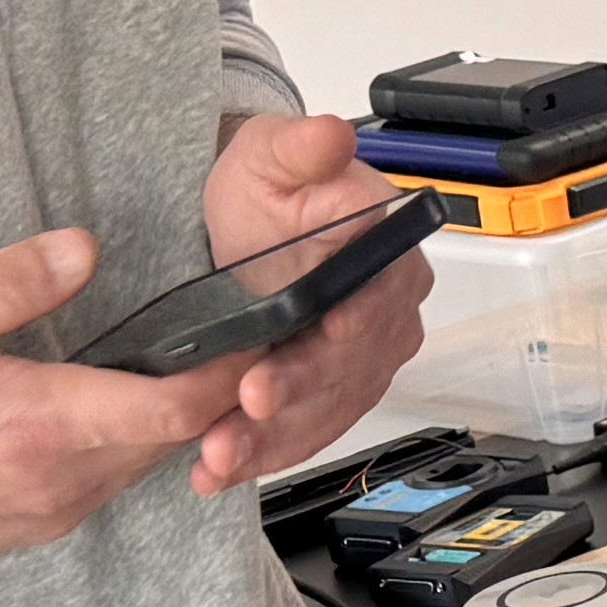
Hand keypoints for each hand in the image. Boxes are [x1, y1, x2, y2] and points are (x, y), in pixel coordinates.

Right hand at [0, 229, 254, 601]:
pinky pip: (108, 483)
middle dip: (217, 389)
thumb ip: (1, 287)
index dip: (232, 369)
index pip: (177, 406)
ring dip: (174, 417)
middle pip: (179, 437)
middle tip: (235, 329)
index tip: (256, 325)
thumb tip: (81, 248)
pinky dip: (131, 443)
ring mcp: (50, 515)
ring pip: (146, 463)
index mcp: (38, 426)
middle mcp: (60, 482)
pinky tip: (112, 401)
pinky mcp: (35, 530)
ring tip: (183, 356)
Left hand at [188, 110, 433, 495]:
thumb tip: (329, 136)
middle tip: (247, 406)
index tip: (327, 331)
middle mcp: (386, 317)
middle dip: (297, 392)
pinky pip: (300, 434)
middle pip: (350, 365)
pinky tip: (218, 471)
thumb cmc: (268, 191)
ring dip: (271, 439)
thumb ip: (300, 150)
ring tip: (217, 456)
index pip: (380, 295)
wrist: (241, 231)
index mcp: (389, 257)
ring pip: (323, 412)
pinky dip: (261, 455)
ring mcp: (358, 364)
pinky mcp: (325, 399)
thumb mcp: (273, 156)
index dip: (356, 319)